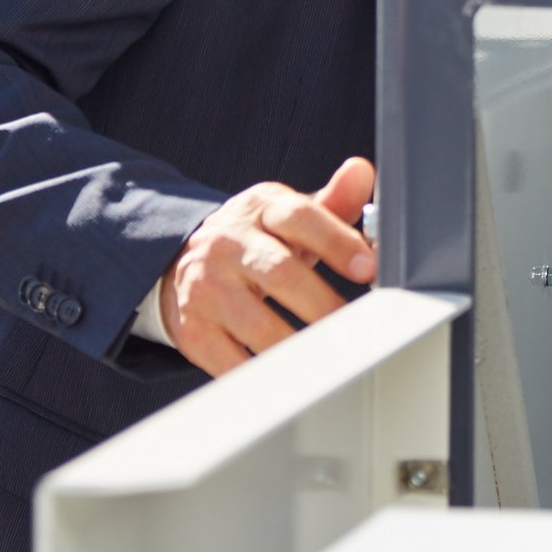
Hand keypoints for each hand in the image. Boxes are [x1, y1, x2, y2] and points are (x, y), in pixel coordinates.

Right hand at [159, 156, 375, 375]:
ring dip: (298, 344)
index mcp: (261, 210)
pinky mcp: (193, 329)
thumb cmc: (256, 241)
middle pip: (280, 272)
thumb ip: (332, 201)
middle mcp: (229, 244)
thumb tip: (361, 171)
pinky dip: (263, 374)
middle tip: (358, 327)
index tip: (368, 269)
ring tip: (332, 358)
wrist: (182, 262)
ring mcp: (207, 288)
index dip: (337, 241)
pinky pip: (230, 359)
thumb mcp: (288, 215)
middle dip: (323, 303)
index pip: (300, 217)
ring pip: (256, 322)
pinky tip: (292, 380)